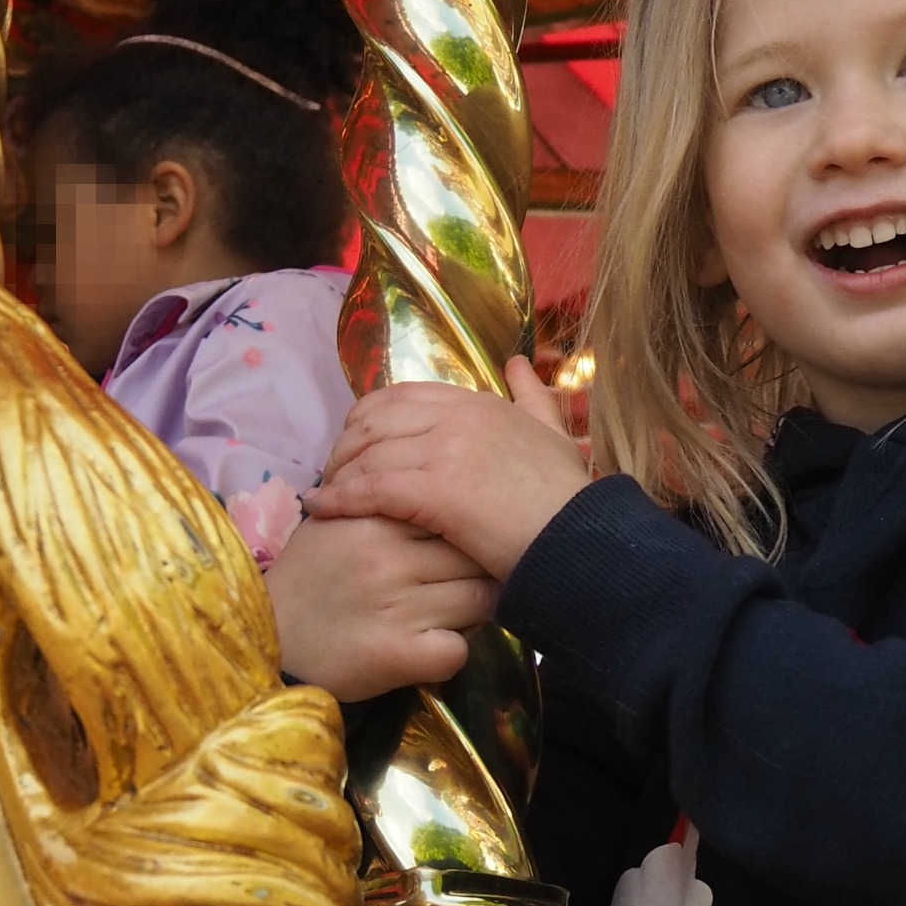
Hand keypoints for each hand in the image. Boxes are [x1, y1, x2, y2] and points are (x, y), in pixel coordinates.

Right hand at [268, 512, 496, 698]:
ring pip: (480, 599)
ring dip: (474, 610)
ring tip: (452, 614)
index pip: (451, 510)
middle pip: (474, 554)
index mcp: (373, 518)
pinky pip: (458, 650)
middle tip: (465, 582)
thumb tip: (430, 478)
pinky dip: (453, 651)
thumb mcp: (333, 522)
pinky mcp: (401, 655)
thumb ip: (375, 498)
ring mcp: (398, 607)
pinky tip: (433, 648)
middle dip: (479, 568)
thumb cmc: (305, 578)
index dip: (465, 530)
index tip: (461, 545)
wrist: (268, 639)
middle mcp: (389, 558)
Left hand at [306, 359, 588, 578]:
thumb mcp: (553, 435)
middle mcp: (458, 417)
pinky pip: (371, 487)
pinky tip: (324, 511)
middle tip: (331, 474)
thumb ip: (532, 398)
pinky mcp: (435, 489)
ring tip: (323, 496)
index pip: (401, 396)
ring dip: (337, 473)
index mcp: (479, 403)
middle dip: (345, 446)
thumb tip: (516, 363)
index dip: (368, 420)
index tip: (355, 448)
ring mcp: (446, 450)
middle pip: (374, 419)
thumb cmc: (568, 500)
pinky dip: (341, 498)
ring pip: (368, 452)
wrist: (582, 542)